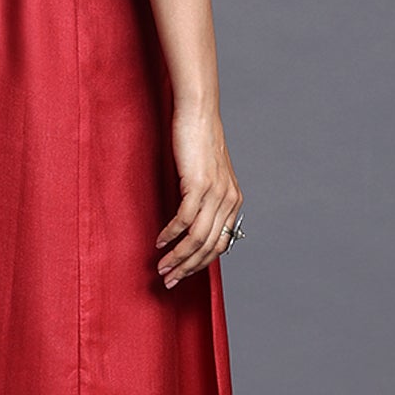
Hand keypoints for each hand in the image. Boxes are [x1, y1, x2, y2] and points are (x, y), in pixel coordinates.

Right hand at [155, 104, 242, 288]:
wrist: (199, 114)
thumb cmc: (199, 143)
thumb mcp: (208, 175)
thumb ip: (206, 199)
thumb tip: (191, 224)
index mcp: (234, 202)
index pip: (220, 245)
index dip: (200, 264)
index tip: (182, 274)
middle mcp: (229, 201)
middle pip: (209, 247)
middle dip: (187, 268)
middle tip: (169, 280)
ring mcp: (216, 193)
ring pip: (198, 238)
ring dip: (178, 257)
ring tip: (162, 267)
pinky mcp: (199, 184)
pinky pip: (185, 219)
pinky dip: (171, 234)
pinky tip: (160, 241)